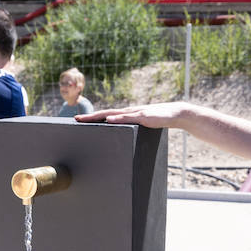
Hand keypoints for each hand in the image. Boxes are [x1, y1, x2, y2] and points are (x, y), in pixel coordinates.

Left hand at [76, 101, 190, 129]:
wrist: (175, 114)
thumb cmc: (159, 120)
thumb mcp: (143, 126)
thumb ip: (133, 129)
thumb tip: (124, 138)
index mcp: (127, 115)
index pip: (106, 116)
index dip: (93, 118)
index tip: (80, 120)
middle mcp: (128, 112)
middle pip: (105, 114)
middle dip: (90, 117)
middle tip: (75, 119)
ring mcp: (135, 113)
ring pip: (113, 114)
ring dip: (98, 116)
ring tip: (86, 119)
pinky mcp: (143, 117)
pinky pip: (128, 118)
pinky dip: (118, 119)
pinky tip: (109, 120)